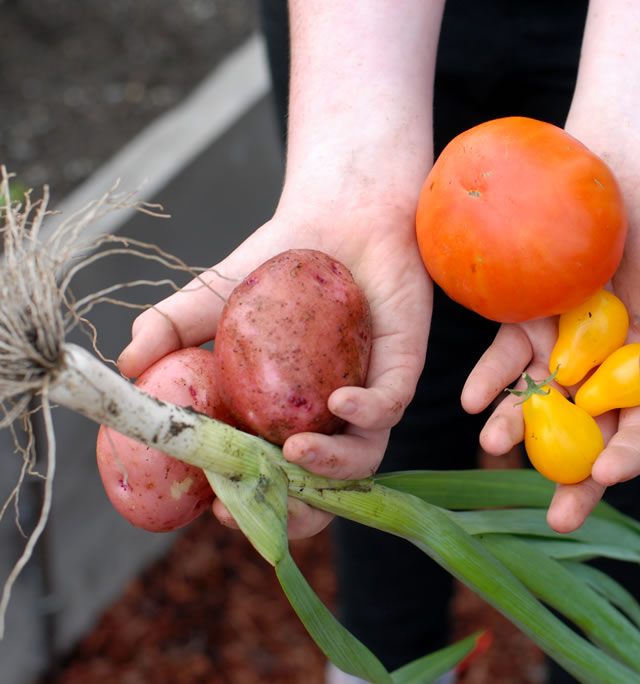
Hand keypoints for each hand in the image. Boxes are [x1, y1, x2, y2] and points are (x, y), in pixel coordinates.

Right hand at [118, 181, 432, 538]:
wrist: (334, 215)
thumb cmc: (274, 262)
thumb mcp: (210, 297)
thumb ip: (169, 328)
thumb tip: (126, 363)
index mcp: (280, 416)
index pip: (270, 480)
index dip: (249, 506)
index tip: (218, 510)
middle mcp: (326, 418)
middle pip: (321, 489)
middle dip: (296, 513)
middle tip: (258, 507)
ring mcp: (367, 395)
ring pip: (362, 458)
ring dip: (332, 468)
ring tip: (296, 450)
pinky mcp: (402, 368)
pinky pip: (391, 405)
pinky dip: (367, 411)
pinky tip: (339, 402)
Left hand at [461, 180, 639, 533]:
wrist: (625, 180)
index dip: (626, 456)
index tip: (603, 474)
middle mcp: (604, 374)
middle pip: (588, 436)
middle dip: (572, 479)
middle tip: (559, 516)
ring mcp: (562, 350)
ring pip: (540, 404)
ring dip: (518, 428)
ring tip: (495, 442)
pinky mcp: (525, 322)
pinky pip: (506, 359)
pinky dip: (490, 380)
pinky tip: (475, 399)